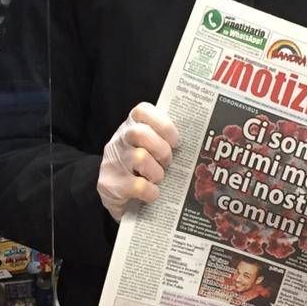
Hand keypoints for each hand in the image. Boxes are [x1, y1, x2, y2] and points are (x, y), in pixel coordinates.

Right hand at [97, 102, 177, 220]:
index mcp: (131, 126)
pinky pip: (137, 186)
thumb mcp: (148, 149)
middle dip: (162, 150)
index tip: (175, 140)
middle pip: (140, 133)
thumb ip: (164, 141)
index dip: (163, 124)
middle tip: (168, 163)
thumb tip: (196, 144)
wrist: (114, 194)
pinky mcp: (110, 184)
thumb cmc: (139, 168)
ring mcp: (112, 161)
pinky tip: (152, 194)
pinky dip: (150, 191)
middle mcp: (119, 140)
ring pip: (140, 158)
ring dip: (156, 172)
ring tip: (158, 179)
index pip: (142, 111)